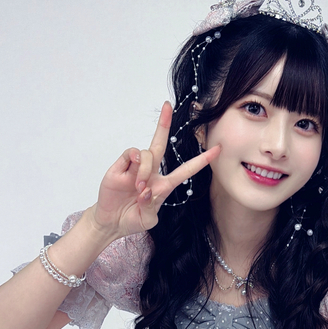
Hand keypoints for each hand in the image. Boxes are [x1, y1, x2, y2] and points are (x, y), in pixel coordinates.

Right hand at [91, 102, 219, 238]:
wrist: (110, 222)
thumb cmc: (131, 220)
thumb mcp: (147, 221)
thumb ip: (150, 208)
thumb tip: (147, 189)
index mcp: (163, 186)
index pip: (186, 169)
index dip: (201, 160)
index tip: (217, 149)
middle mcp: (151, 172)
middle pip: (161, 144)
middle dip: (164, 124)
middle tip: (167, 105)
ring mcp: (135, 168)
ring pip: (148, 153)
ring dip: (146, 169)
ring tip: (139, 187)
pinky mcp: (121, 166)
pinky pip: (132, 153)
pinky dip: (135, 161)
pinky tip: (133, 174)